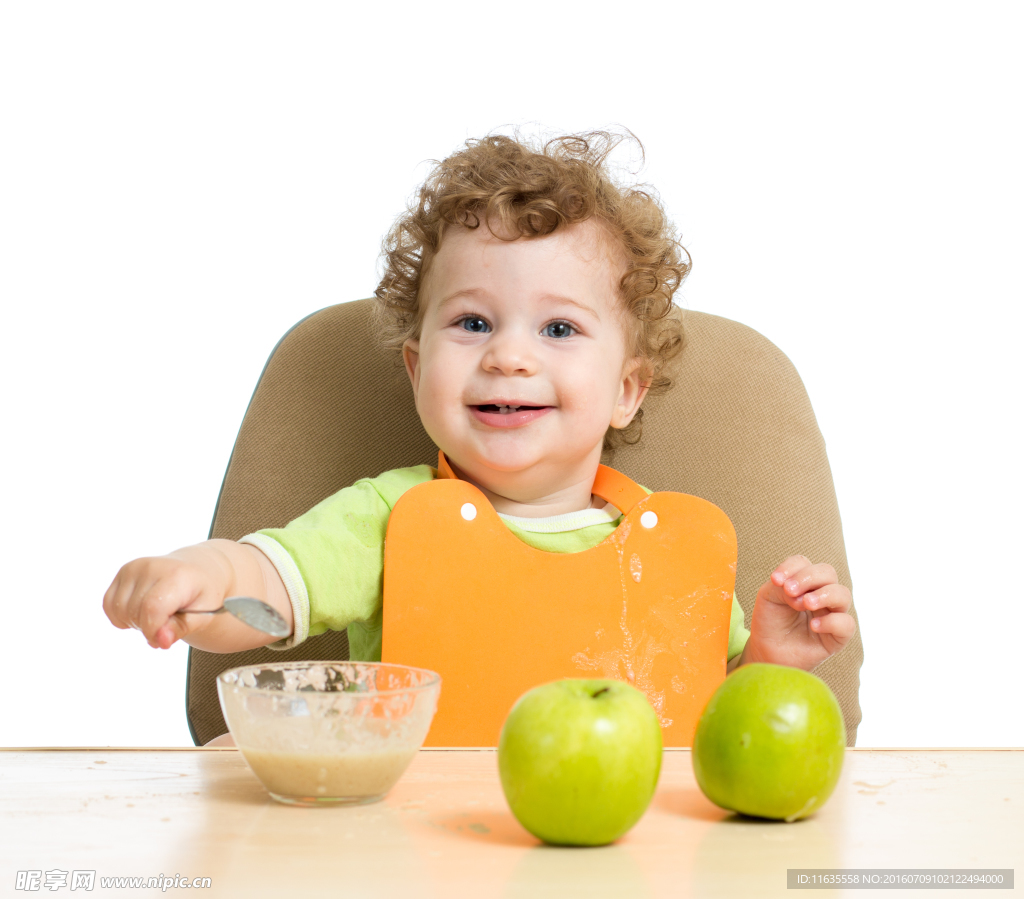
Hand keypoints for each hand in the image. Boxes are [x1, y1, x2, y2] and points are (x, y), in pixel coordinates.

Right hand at [102, 545, 234, 648]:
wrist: (198, 571)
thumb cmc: (201, 595)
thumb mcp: (203, 615)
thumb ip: (180, 628)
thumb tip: (161, 641)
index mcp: (177, 575)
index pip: (152, 608)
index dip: (154, 631)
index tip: (164, 641)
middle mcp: (152, 566)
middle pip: (134, 613)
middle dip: (148, 628)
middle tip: (168, 623)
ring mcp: (135, 567)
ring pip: (119, 610)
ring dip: (135, 622)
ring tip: (157, 615)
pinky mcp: (123, 571)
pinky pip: (109, 604)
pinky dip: (122, 615)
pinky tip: (142, 610)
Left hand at [741, 555, 855, 670]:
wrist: (768, 651)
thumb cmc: (770, 621)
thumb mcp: (769, 597)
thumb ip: (781, 586)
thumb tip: (800, 591)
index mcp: (804, 581)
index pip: (805, 563)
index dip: (792, 568)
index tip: (775, 580)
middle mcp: (822, 593)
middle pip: (828, 572)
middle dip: (808, 577)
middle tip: (789, 591)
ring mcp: (832, 613)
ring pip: (843, 594)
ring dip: (823, 595)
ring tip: (805, 604)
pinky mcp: (838, 636)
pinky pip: (846, 624)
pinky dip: (831, 621)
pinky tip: (813, 626)